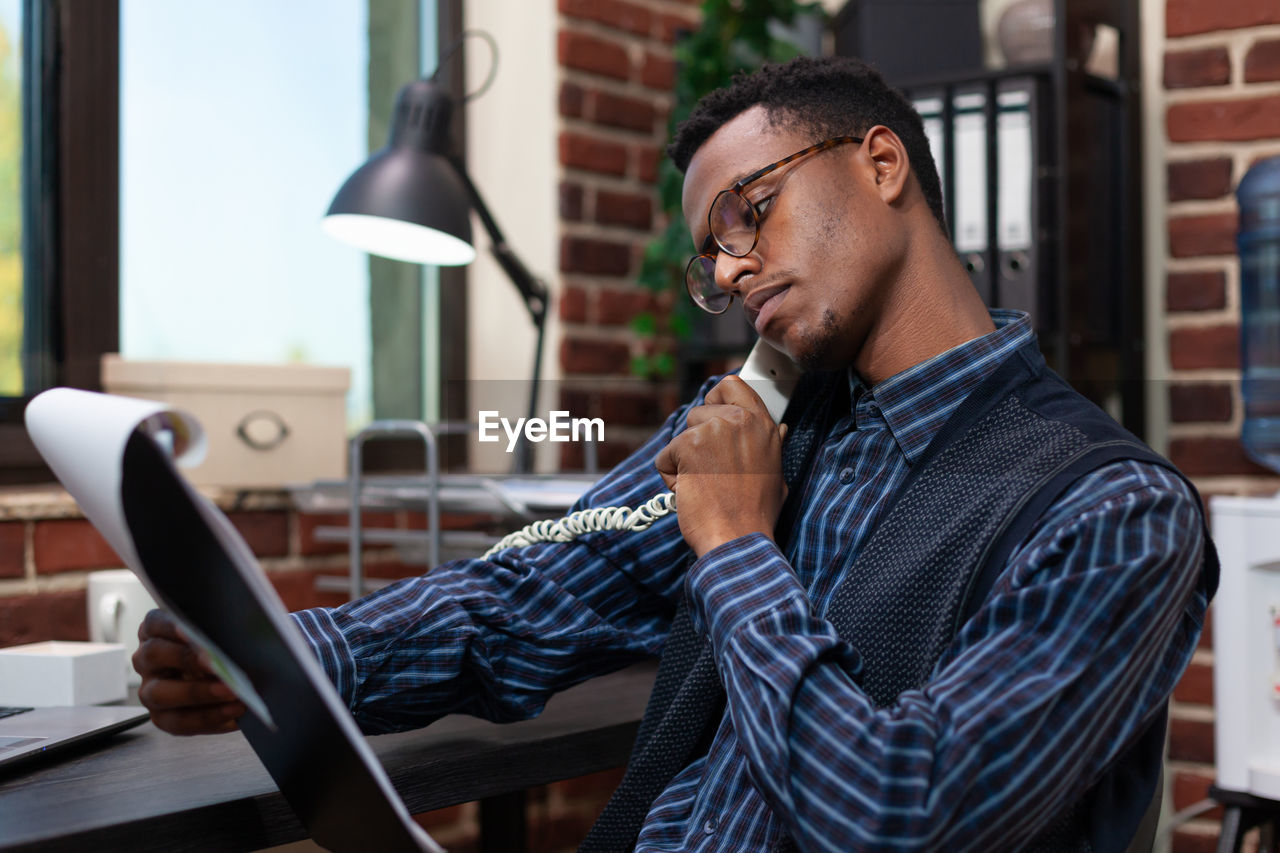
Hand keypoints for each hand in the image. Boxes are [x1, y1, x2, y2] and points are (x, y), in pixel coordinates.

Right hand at [133, 609, 244, 735]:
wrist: (226, 678)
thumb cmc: (222, 646)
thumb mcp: (220, 633)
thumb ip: (222, 631)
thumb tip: (244, 633)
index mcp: (156, 630)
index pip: (156, 623)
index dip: (171, 626)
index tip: (190, 630)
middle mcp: (146, 658)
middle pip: (154, 655)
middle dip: (186, 659)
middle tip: (215, 664)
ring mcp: (150, 689)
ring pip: (161, 693)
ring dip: (198, 693)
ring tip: (232, 693)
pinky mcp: (161, 716)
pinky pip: (179, 721)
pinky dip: (209, 718)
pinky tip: (234, 713)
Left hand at [655, 375, 787, 556]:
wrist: (737, 539)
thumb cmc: (755, 515)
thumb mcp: (775, 475)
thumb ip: (771, 447)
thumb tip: (779, 430)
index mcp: (763, 426)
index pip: (732, 386)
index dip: (716, 399)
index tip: (712, 418)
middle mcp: (741, 421)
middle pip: (700, 411)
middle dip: (696, 438)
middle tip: (708, 468)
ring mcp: (715, 429)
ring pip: (682, 434)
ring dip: (684, 459)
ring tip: (704, 486)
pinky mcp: (688, 445)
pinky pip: (665, 457)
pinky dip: (670, 477)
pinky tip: (690, 493)